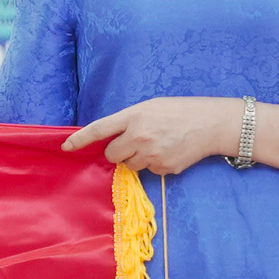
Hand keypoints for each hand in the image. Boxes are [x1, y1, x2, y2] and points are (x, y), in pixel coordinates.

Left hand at [64, 95, 247, 174]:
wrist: (211, 124)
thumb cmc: (181, 111)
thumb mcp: (151, 107)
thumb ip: (130, 121)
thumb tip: (114, 139)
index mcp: (134, 116)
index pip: (99, 129)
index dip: (80, 140)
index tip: (66, 147)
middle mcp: (139, 137)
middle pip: (112, 155)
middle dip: (118, 152)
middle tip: (135, 143)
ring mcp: (151, 154)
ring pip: (130, 166)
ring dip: (138, 159)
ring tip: (158, 145)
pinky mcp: (164, 168)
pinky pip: (150, 171)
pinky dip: (156, 164)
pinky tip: (170, 151)